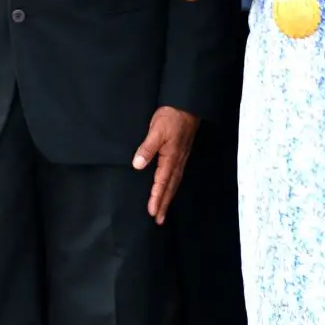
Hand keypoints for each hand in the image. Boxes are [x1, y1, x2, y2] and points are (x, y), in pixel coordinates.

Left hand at [133, 106, 198, 222]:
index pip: (162, 182)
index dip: (157, 198)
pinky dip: (172, 186)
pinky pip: (176, 175)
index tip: (152, 212)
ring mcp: (181, 158)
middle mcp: (177, 161)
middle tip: (159, 220)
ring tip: (163, 211)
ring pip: (174, 183)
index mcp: (171, 158)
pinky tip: (169, 188)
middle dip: (164, 204)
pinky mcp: (181, 154)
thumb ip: (147, 148)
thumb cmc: (171, 117)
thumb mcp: (156, 130)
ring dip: (168, 197)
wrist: (187, 105)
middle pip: (170, 187)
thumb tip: (137, 165)